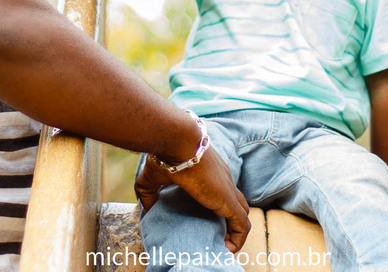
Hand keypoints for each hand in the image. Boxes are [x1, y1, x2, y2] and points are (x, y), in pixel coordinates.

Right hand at [135, 147, 249, 252]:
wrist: (177, 140)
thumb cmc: (165, 154)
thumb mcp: (153, 176)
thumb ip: (150, 194)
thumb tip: (145, 210)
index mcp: (209, 171)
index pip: (221, 190)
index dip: (217, 206)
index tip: (208, 221)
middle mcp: (223, 179)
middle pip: (236, 202)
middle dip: (230, 221)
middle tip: (218, 237)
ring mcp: (227, 189)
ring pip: (242, 214)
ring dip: (236, 231)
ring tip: (224, 246)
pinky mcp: (228, 200)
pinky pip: (242, 224)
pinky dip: (239, 238)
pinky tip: (229, 248)